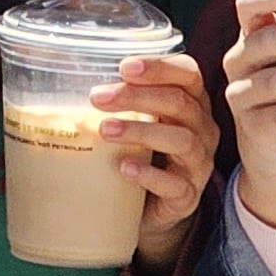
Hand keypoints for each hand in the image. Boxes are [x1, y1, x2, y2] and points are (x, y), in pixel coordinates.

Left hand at [97, 49, 224, 271]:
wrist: (150, 208)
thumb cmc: (143, 151)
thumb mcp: (137, 119)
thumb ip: (120, 97)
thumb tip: (72, 73)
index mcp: (192, 102)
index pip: (188, 73)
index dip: (159, 67)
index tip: (124, 67)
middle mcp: (203, 129)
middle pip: (179, 103)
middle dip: (137, 96)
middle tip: (98, 98)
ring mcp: (199, 165)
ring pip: (181, 141)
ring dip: (140, 131)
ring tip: (105, 130)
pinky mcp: (188, 197)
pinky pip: (175, 185)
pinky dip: (149, 175)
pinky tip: (124, 167)